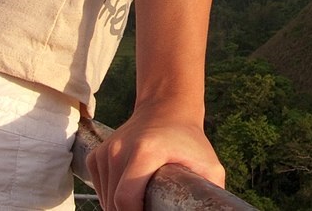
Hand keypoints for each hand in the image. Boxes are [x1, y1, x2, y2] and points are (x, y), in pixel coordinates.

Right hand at [86, 106, 224, 210]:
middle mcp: (119, 149)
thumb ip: (213, 188)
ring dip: (119, 207)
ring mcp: (106, 150)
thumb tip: (213, 208)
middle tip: (148, 208)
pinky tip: (129, 192)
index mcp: (144, 151)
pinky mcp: (98, 154)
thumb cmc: (189, 140)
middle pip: (114, 202)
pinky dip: (110, 197)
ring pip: (105, 197)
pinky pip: (99, 186)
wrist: (168, 110)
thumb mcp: (208, 163)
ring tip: (141, 202)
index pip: (125, 199)